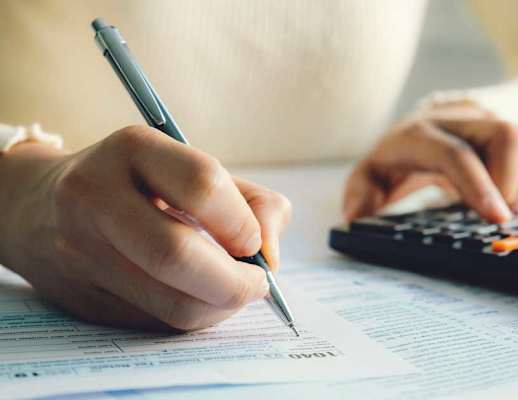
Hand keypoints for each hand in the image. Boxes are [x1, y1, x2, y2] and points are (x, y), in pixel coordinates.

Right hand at [0, 126, 291, 330]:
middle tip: (257, 283)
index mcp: (133, 149)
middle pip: (177, 254)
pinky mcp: (83, 296)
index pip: (202, 185)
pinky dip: (195, 316)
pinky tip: (202, 298)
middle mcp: (96, 196)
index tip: (254, 242)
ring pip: (170, 302)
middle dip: (235, 281)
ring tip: (234, 291)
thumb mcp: (192, 169)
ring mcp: (82, 250)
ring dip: (221, 306)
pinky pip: (157, 322)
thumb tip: (272, 255)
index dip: (242, 222)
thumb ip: (252, 201)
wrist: (42, 205)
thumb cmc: (139, 185)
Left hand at [344, 102, 517, 221]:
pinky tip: (504, 196)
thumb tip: (355, 216)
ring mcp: (487, 121)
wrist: (423, 128)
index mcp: (419, 133)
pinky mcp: (508, 130)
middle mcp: (458, 120)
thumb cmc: (396, 158)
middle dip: (509, 181)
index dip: (478, 185)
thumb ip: (360, 193)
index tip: (496, 218)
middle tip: (494, 215)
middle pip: (506, 135)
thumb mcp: (370, 175)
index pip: (455, 153)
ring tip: (495, 206)